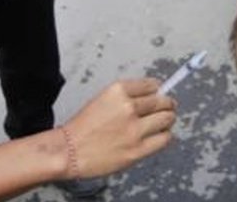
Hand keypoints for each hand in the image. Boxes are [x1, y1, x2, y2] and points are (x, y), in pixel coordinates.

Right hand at [58, 78, 176, 178]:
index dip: (158, 90)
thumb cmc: (83, 128)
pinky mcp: (137, 150)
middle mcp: (128, 107)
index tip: (160, 93)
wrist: (69, 151)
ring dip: (168, 119)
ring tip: (164, 122)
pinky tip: (159, 136)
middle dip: (168, 104)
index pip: (152, 85)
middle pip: (163, 101)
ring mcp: (134, 129)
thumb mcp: (103, 99)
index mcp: (118, 91)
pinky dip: (164, 136)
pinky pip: (164, 139)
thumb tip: (153, 96)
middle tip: (168, 107)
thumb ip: (127, 97)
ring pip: (167, 119)